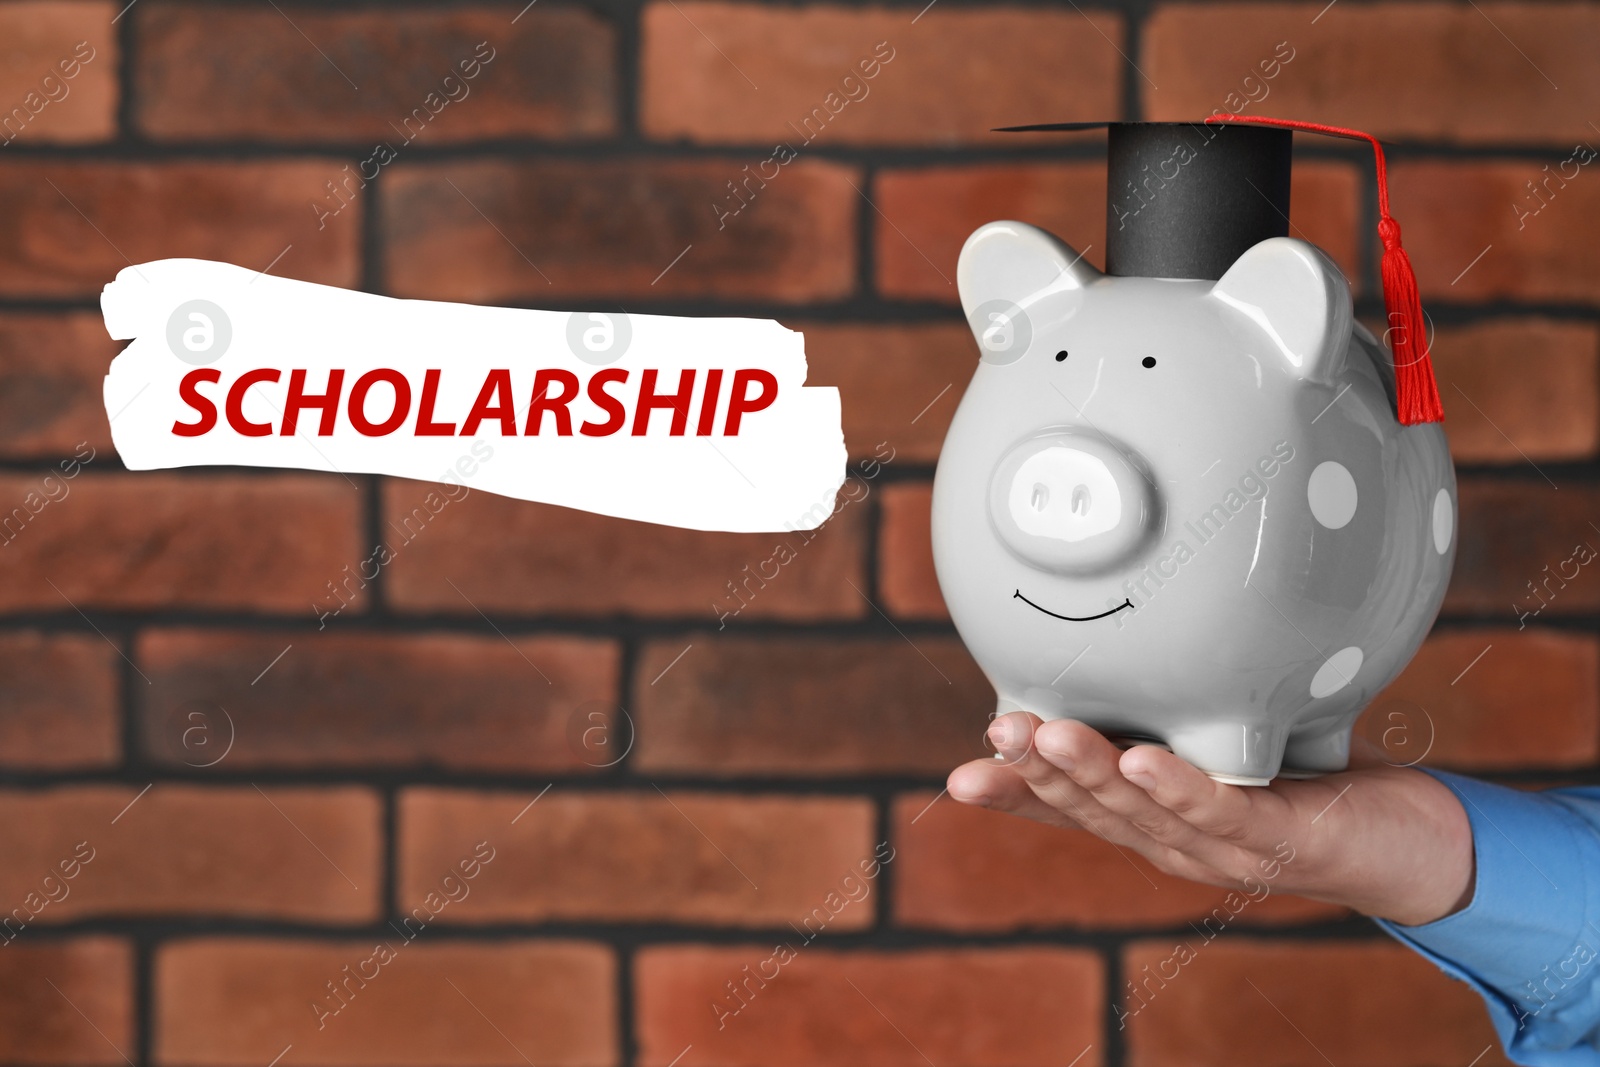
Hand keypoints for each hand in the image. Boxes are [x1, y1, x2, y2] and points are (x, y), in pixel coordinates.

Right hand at [948, 712, 1475, 926]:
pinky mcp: (1279, 841)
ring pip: (1141, 812)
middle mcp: (1177, 845)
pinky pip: (1220, 810)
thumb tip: (1133, 630)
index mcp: (1155, 822)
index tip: (960, 779)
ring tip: (1042, 732)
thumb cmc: (1312, 781)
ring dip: (1088, 775)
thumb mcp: (1226, 738)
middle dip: (1037, 772)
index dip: (1016, 797)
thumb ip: (1176, 706)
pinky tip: (1141, 759)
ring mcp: (1224, 850)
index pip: (1071, 813)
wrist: (1415, 844)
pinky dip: (1176, 788)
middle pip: (1092, 810)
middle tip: (995, 731)